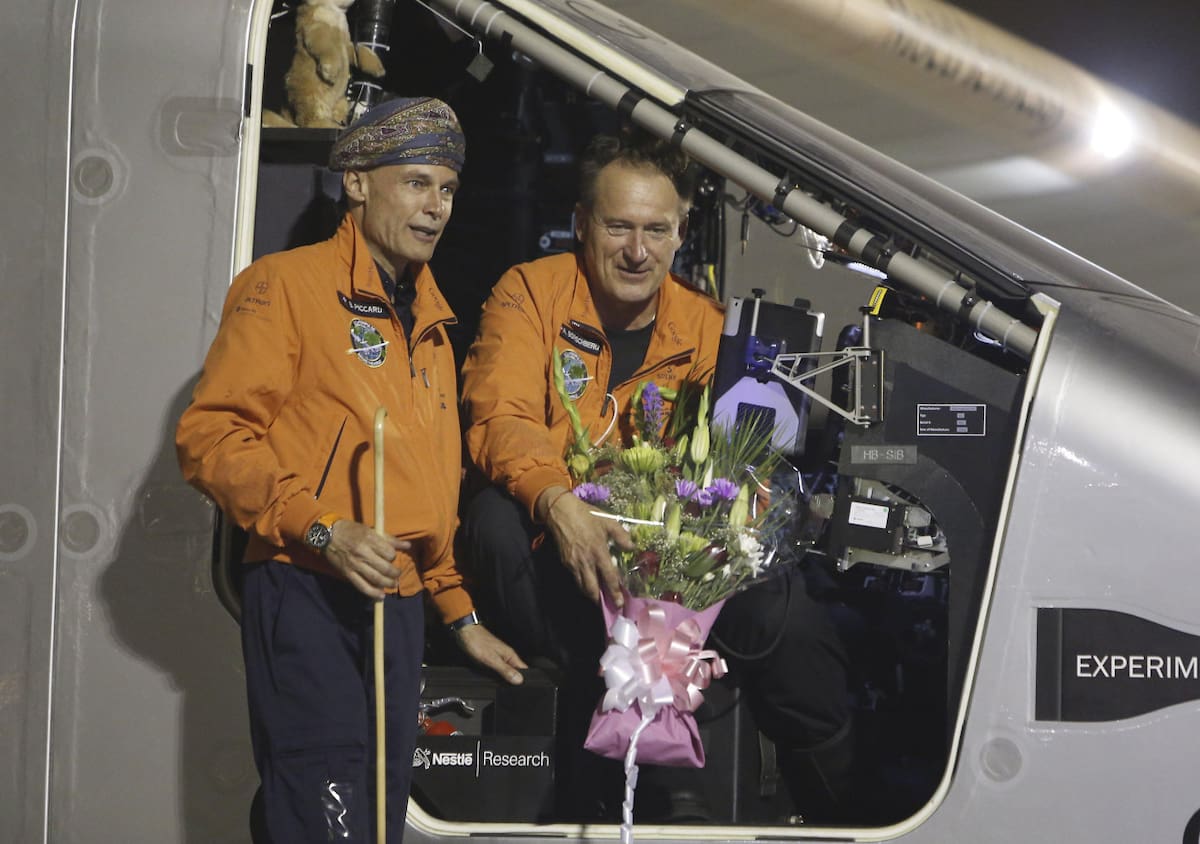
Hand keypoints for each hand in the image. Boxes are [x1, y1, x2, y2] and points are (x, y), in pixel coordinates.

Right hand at [322, 520, 410, 599]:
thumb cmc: (351, 530)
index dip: (393, 556)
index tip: (391, 557)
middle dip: (395, 573)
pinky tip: (381, 596)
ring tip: (393, 584)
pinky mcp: (348, 574)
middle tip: (397, 574)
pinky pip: (362, 586)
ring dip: (388, 584)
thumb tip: (407, 545)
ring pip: (376, 578)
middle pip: (385, 567)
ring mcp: (355, 564)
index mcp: (369, 539)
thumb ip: (389, 539)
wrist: (327, 535)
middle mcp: (363, 553)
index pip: (389, 553)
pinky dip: (372, 593)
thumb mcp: (370, 530)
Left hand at [453, 623, 527, 684]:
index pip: (524, 670)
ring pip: (507, 672)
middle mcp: (506, 656)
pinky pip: (498, 670)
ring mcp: (499, 658)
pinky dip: (496, 675)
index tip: (519, 689)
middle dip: (514, 681)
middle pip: (516, 672)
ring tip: (499, 684)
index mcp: (510, 655)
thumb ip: (506, 670)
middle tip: (508, 689)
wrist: (465, 633)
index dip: (523, 680)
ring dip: (504, 679)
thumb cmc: (478, 642)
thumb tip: (519, 680)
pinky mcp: (492, 659)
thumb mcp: (492, 659)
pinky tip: (492, 679)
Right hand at [541, 487, 632, 607]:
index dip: (614, 592)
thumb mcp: (608, 522)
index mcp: (599, 552)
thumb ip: (621, 536)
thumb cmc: (586, 515)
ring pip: (582, 586)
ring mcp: (574, 563)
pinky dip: (582, 583)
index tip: (619, 603)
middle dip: (599, 601)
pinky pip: (575, 578)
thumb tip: (632, 547)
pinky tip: (588, 582)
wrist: (561, 511)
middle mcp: (586, 562)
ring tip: (598, 598)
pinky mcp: (565, 562)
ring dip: (590, 594)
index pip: (609, 578)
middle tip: (608, 605)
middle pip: (592, 589)